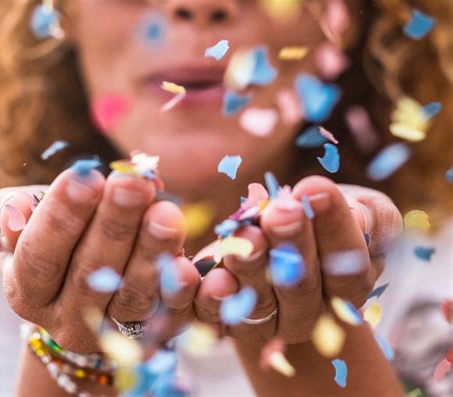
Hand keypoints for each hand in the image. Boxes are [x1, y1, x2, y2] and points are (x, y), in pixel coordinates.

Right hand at [0, 169, 199, 351]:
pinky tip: (189, 264)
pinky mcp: (152, 334)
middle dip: (114, 225)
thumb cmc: (59, 238)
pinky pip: (169, 316)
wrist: (89, 283)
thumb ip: (12, 213)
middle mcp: (67, 319)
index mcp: (28, 290)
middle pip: (91, 274)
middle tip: (134, 184)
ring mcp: (112, 332)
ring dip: (152, 253)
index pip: (39, 255)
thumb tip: (18, 212)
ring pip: (133, 296)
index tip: (87, 177)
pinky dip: (180, 292)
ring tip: (167, 213)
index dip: (61, 218)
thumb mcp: (27, 223)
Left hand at [194, 176, 402, 342]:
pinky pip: (218, 318)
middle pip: (302, 286)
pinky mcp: (230, 319)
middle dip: (291, 245)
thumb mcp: (362, 211)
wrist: (286, 242)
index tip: (315, 188)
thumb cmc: (326, 220)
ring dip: (250, 268)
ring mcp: (269, 320)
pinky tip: (209, 278)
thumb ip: (372, 216)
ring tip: (244, 235)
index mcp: (348, 284)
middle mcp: (311, 311)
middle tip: (281, 211)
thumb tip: (361, 216)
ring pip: (260, 302)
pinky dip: (212, 299)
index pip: (348, 263)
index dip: (334, 227)